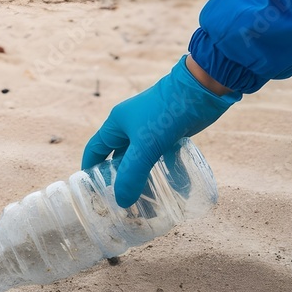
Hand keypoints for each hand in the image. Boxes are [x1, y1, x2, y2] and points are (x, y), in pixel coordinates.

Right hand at [82, 55, 239, 206]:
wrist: (201, 89)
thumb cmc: (166, 113)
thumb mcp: (145, 146)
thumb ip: (132, 174)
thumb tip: (122, 202)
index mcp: (117, 123)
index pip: (95, 150)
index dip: (90, 169)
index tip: (91, 191)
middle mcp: (131, 126)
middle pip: (118, 157)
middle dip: (118, 179)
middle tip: (120, 202)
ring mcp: (151, 130)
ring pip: (140, 159)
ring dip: (141, 178)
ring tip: (144, 201)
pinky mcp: (170, 134)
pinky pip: (159, 157)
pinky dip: (160, 171)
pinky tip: (166, 187)